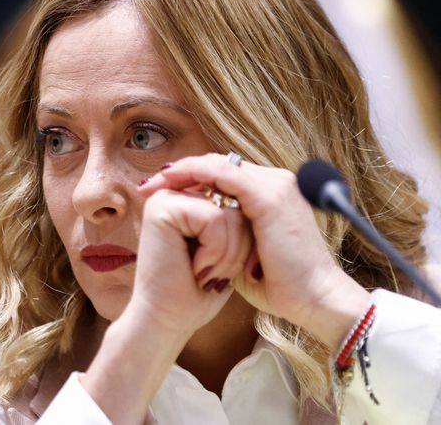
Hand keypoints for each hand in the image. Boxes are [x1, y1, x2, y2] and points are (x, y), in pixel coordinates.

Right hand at [128, 184, 251, 339]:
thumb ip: (233, 217)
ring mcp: (165, 198)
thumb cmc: (199, 292)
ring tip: (203, 271)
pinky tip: (195, 267)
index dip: (241, 236)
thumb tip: (246, 195)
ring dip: (227, 252)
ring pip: (229, 210)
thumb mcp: (225, 247)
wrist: (168, 322)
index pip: (237, 197)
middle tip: (210, 272)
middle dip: (237, 245)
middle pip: (236, 203)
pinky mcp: (162, 208)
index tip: (213, 266)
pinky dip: (215, 250)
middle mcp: (174, 192)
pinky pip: (215, 217)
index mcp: (188, 198)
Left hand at [139, 153, 369, 346]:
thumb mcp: (244, 252)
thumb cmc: (280, 284)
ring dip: (183, 170)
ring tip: (154, 181)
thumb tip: (197, 233)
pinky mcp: (268, 196)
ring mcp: (275, 185)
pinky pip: (223, 174)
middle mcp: (275, 182)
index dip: (191, 179)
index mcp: (271, 194)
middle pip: (218, 164)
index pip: (224, 175)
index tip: (159, 190)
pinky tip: (171, 180)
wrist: (313, 300)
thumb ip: (225, 234)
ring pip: (218, 164)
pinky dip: (194, 173)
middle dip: (181, 171)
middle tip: (149, 182)